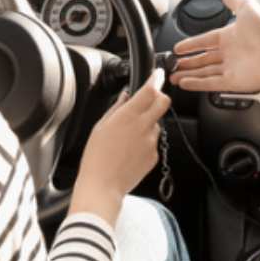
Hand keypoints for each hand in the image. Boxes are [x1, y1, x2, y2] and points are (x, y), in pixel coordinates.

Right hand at [71, 69, 170, 225]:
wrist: (102, 186)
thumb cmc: (96, 157)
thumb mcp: (100, 126)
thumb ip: (117, 108)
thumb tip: (126, 96)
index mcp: (128, 116)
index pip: (150, 90)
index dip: (156, 79)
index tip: (158, 74)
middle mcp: (143, 126)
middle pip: (163, 102)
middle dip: (159, 97)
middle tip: (149, 100)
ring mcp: (151, 142)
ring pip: (157, 123)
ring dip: (148, 123)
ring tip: (127, 137)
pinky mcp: (154, 155)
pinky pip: (153, 141)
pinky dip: (145, 141)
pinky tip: (129, 150)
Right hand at [170, 0, 259, 92]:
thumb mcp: (245, 6)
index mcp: (231, 36)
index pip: (206, 40)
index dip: (191, 44)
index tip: (179, 48)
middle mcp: (231, 53)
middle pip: (204, 58)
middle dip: (188, 62)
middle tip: (173, 64)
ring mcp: (232, 68)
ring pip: (205, 72)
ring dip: (189, 74)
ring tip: (174, 76)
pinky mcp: (233, 82)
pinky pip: (211, 84)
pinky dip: (197, 84)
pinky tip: (185, 84)